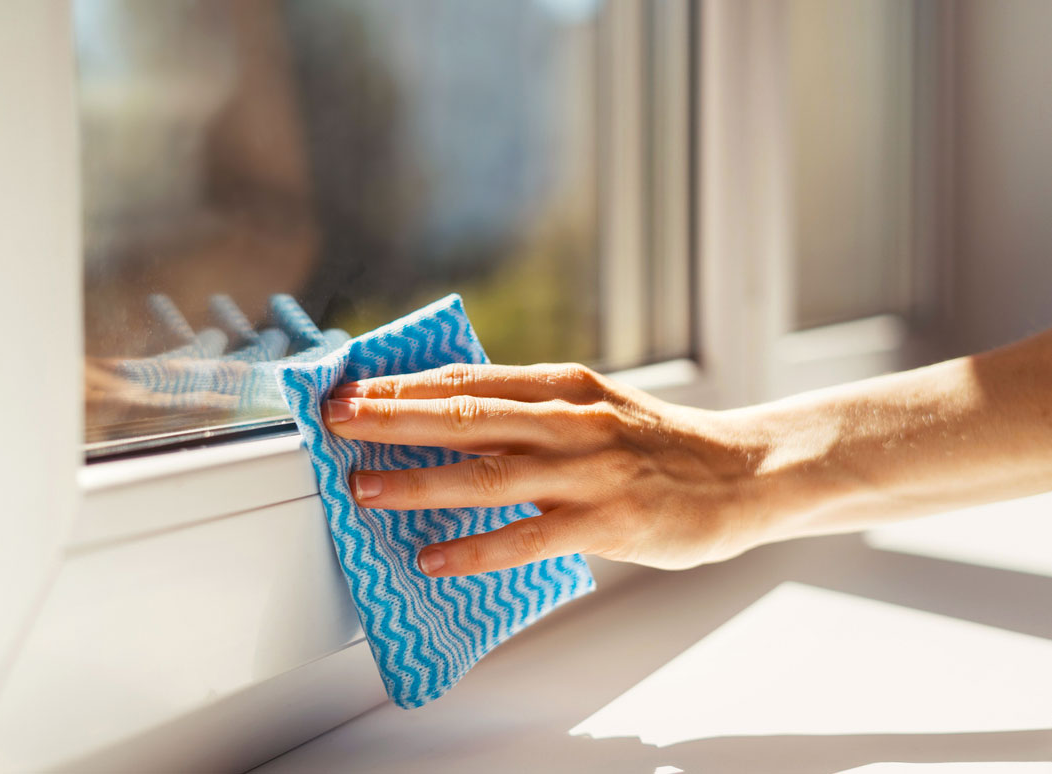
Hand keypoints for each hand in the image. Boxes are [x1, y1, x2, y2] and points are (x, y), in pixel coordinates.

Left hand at [322, 363, 775, 576]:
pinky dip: (473, 548)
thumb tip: (455, 414)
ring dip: (416, 480)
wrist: (742, 472)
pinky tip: (432, 558)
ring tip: (361, 487)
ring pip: (484, 472)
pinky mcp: (605, 521)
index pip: (468, 379)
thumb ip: (533, 408)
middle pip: (464, 414)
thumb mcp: (595, 404)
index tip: (351, 387)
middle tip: (333, 420)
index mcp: (563, 385)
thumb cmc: (658, 443)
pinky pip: (525, 537)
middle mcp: (570, 419)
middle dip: (390, 417)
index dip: (403, 384)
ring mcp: (587, 470)